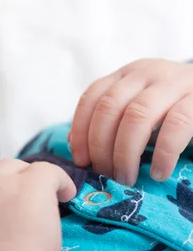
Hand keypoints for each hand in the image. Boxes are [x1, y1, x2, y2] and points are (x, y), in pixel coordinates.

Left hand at [70, 58, 192, 185]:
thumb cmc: (173, 107)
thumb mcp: (139, 107)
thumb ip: (110, 120)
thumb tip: (74, 144)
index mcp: (126, 75)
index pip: (91, 98)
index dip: (81, 130)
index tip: (80, 160)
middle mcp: (146, 73)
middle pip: (109, 108)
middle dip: (101, 146)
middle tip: (104, 174)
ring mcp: (174, 83)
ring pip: (137, 116)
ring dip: (126, 153)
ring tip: (126, 178)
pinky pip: (176, 126)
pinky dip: (163, 153)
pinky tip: (158, 172)